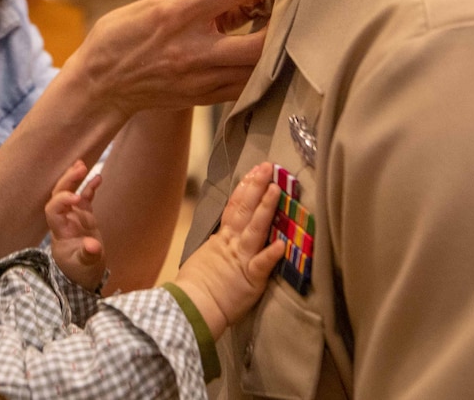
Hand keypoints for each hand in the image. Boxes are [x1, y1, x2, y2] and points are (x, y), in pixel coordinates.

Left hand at [45, 160, 104, 291]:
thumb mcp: (86, 267)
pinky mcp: (85, 218)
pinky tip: (98, 177)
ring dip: (74, 179)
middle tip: (80, 168)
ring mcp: (74, 218)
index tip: (76, 198)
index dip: (61, 200)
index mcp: (60, 232)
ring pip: (69, 193)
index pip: (53, 210)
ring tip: (82, 164)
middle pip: (58, 195)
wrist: (84, 277)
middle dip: (67, 181)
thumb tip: (93, 245)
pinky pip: (85, 199)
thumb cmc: (81, 273)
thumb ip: (88, 255)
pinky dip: (90, 188)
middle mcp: (64, 221)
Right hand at [73, 0, 272, 115]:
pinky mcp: (202, 97)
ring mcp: (198, 77)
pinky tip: (259, 61)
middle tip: (286, 12)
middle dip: (279, 26)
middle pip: (258, 42)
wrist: (100, 83)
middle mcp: (191, 47)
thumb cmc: (122, 35)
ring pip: (256, 69)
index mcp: (176, 14)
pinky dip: (256, 72)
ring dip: (272, 52)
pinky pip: (243, 87)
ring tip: (279, 36)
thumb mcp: (152, 1)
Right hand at [172, 162, 283, 339]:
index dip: (246, 188)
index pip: (235, 207)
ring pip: (255, 229)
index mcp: (222, 239)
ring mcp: (241, 259)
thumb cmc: (194, 288)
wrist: (190, 308)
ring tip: (276, 189)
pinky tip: (283, 243)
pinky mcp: (250, 279)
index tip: (255, 171)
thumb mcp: (205, 259)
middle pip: (245, 210)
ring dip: (266, 208)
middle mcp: (233, 244)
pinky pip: (262, 265)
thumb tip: (224, 239)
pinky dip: (271, 254)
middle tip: (268, 167)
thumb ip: (218, 247)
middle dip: (257, 186)